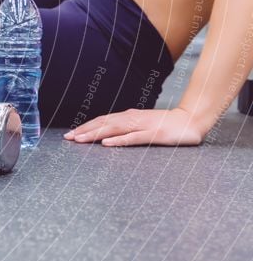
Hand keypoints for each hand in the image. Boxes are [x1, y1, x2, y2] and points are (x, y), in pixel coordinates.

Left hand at [63, 108, 205, 146]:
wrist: (192, 120)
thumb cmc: (166, 125)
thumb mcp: (143, 125)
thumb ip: (127, 129)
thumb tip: (107, 135)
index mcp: (129, 116)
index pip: (103, 120)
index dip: (86, 126)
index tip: (71, 134)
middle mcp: (133, 118)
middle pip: (104, 123)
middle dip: (85, 130)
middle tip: (68, 137)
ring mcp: (143, 126)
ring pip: (115, 129)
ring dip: (96, 134)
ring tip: (80, 139)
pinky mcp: (154, 135)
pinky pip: (134, 137)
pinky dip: (119, 140)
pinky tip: (107, 143)